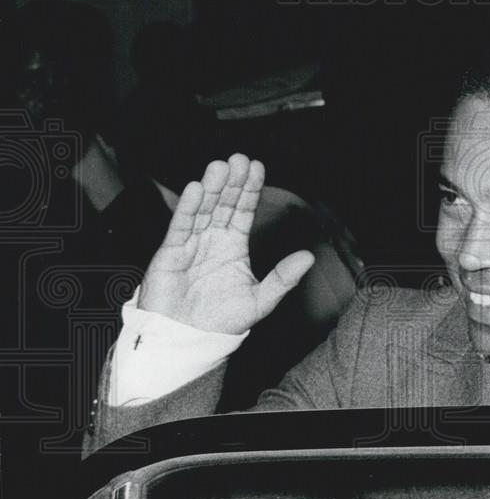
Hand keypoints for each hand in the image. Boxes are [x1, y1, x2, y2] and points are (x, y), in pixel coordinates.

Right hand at [137, 154, 314, 333]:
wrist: (189, 340)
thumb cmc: (221, 322)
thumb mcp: (260, 300)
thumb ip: (283, 278)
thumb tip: (309, 257)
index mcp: (233, 246)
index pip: (243, 211)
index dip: (249, 189)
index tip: (257, 167)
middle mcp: (212, 239)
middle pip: (223, 204)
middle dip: (232, 182)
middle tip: (240, 158)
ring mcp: (191, 244)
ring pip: (203, 210)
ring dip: (212, 188)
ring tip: (221, 166)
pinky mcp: (171, 253)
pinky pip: (181, 227)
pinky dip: (188, 208)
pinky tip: (197, 189)